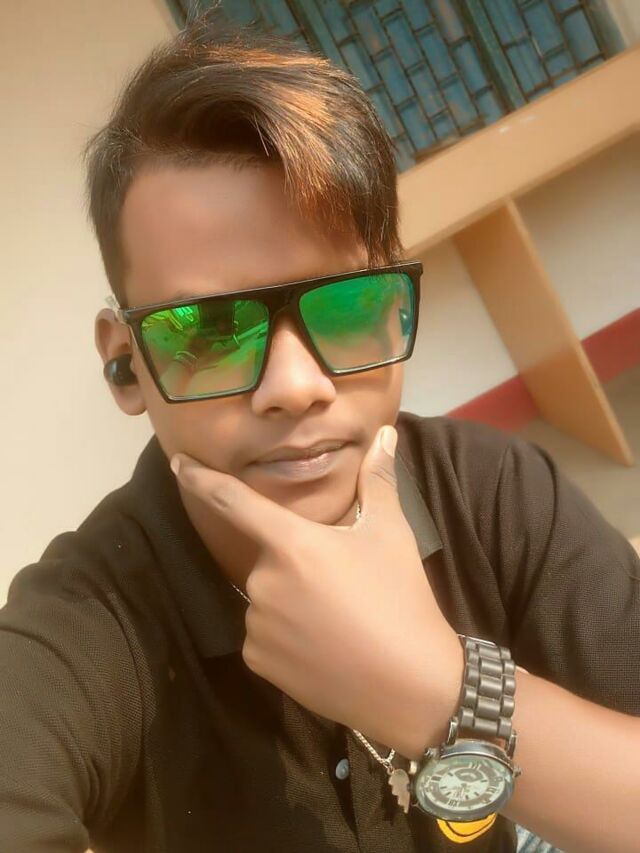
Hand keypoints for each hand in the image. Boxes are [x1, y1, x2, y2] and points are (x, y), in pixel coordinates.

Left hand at [171, 425, 461, 756]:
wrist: (412, 686)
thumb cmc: (401, 599)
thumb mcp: (392, 534)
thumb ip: (378, 481)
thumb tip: (386, 434)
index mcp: (293, 544)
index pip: (233, 502)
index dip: (200, 479)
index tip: (177, 463)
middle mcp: (263, 582)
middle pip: (268, 557)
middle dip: (296, 562)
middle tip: (340, 583)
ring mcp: (257, 626)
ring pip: (265, 598)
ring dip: (289, 599)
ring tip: (337, 619)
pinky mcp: (259, 662)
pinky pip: (262, 634)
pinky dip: (284, 634)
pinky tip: (321, 646)